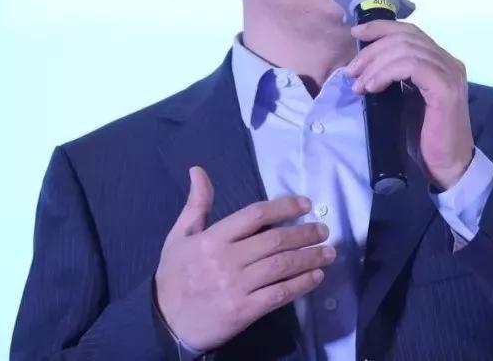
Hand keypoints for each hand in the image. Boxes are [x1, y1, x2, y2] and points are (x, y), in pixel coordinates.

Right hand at [154, 166, 334, 350]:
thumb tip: (198, 170)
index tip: (306, 205)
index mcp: (212, 239)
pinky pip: (278, 295)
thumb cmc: (174, 275)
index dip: (284, 207)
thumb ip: (196, 204)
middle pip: (274, 241)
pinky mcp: (244, 311)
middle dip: (305, 234)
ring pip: (281, 267)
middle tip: (324, 230)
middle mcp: (226, 260)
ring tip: (328, 253)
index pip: (254, 215)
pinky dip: (300, 285)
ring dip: (309, 258)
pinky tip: (316, 277)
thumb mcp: (179, 236)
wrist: (164, 323)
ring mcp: (236, 286)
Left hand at [347, 20, 473, 189]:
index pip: (410, 31)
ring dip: (375, 64)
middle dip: (372, 49)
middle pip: (405, 37)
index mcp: (440, 61)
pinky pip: (411, 66)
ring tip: (359, 84)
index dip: (381, 27)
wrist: (447, 165)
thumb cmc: (424, 137)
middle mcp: (448, 61)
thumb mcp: (404, 100)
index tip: (356, 33)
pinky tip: (373, 87)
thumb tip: (364, 66)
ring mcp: (449, 73)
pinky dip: (386, 73)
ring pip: (405, 49)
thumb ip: (395, 78)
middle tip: (351, 71)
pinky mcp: (445, 88)